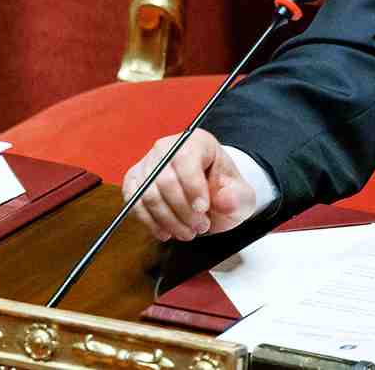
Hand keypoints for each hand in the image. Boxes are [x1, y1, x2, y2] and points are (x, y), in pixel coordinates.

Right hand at [122, 128, 255, 242]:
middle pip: (164, 180)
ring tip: (188, 232)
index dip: (192, 187)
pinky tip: (167, 232)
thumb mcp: (241, 194)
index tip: (203, 209)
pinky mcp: (133, 182)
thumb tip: (225, 199)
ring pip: (148, 196)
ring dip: (168, 220)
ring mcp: (147, 164)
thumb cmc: (224, 191)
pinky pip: (135, 205)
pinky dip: (151, 223)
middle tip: (200, 227)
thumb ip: (237, 197)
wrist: (209, 196)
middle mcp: (167, 148)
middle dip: (182, 210)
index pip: (185, 159)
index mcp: (196, 141)